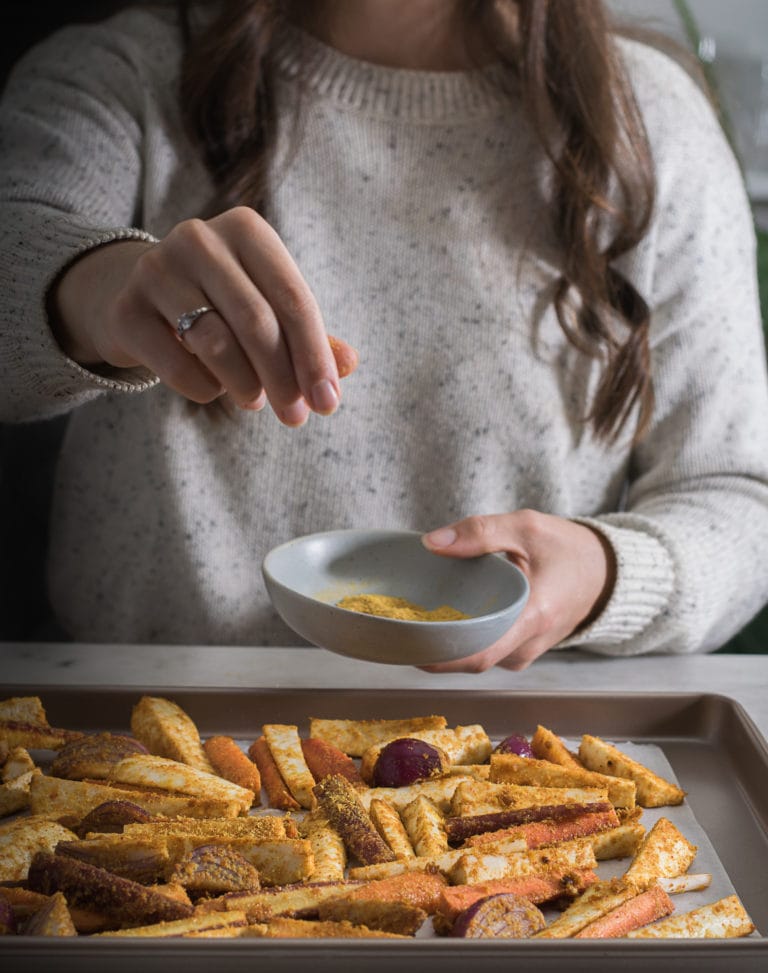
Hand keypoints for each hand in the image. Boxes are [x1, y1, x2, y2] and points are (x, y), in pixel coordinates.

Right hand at [51, 207, 357, 424]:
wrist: (141, 297)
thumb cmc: (223, 303)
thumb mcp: (270, 308)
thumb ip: (310, 336)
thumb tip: (349, 365)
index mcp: (246, 229)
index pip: (293, 299)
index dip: (315, 357)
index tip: (327, 403)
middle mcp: (199, 238)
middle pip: (257, 322)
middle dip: (284, 379)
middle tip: (296, 417)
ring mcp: (155, 269)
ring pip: (216, 344)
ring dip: (245, 385)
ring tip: (254, 399)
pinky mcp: (126, 309)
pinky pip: (177, 366)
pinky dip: (204, 388)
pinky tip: (213, 388)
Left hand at [419, 510, 614, 672]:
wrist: (604, 572)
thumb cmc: (567, 549)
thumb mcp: (527, 527)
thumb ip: (480, 532)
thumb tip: (431, 543)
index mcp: (532, 617)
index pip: (478, 654)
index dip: (437, 654)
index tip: (404, 640)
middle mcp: (528, 646)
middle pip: (468, 660)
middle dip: (430, 645)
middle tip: (396, 622)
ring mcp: (524, 653)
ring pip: (474, 657)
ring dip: (445, 640)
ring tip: (412, 615)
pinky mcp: (518, 652)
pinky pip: (482, 651)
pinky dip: (460, 637)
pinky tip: (439, 617)